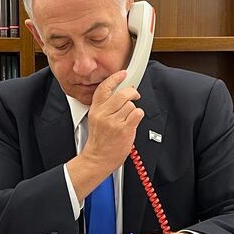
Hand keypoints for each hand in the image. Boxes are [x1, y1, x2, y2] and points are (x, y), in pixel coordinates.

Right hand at [67, 70, 144, 199]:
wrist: (97, 159)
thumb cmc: (99, 141)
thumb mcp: (96, 120)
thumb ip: (105, 107)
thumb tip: (121, 94)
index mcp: (95, 110)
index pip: (104, 88)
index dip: (115, 78)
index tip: (122, 74)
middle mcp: (104, 114)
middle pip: (122, 94)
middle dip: (132, 92)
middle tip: (134, 95)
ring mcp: (114, 122)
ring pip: (131, 104)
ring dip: (133, 109)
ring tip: (128, 117)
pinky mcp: (124, 129)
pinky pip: (137, 114)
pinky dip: (138, 116)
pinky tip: (132, 122)